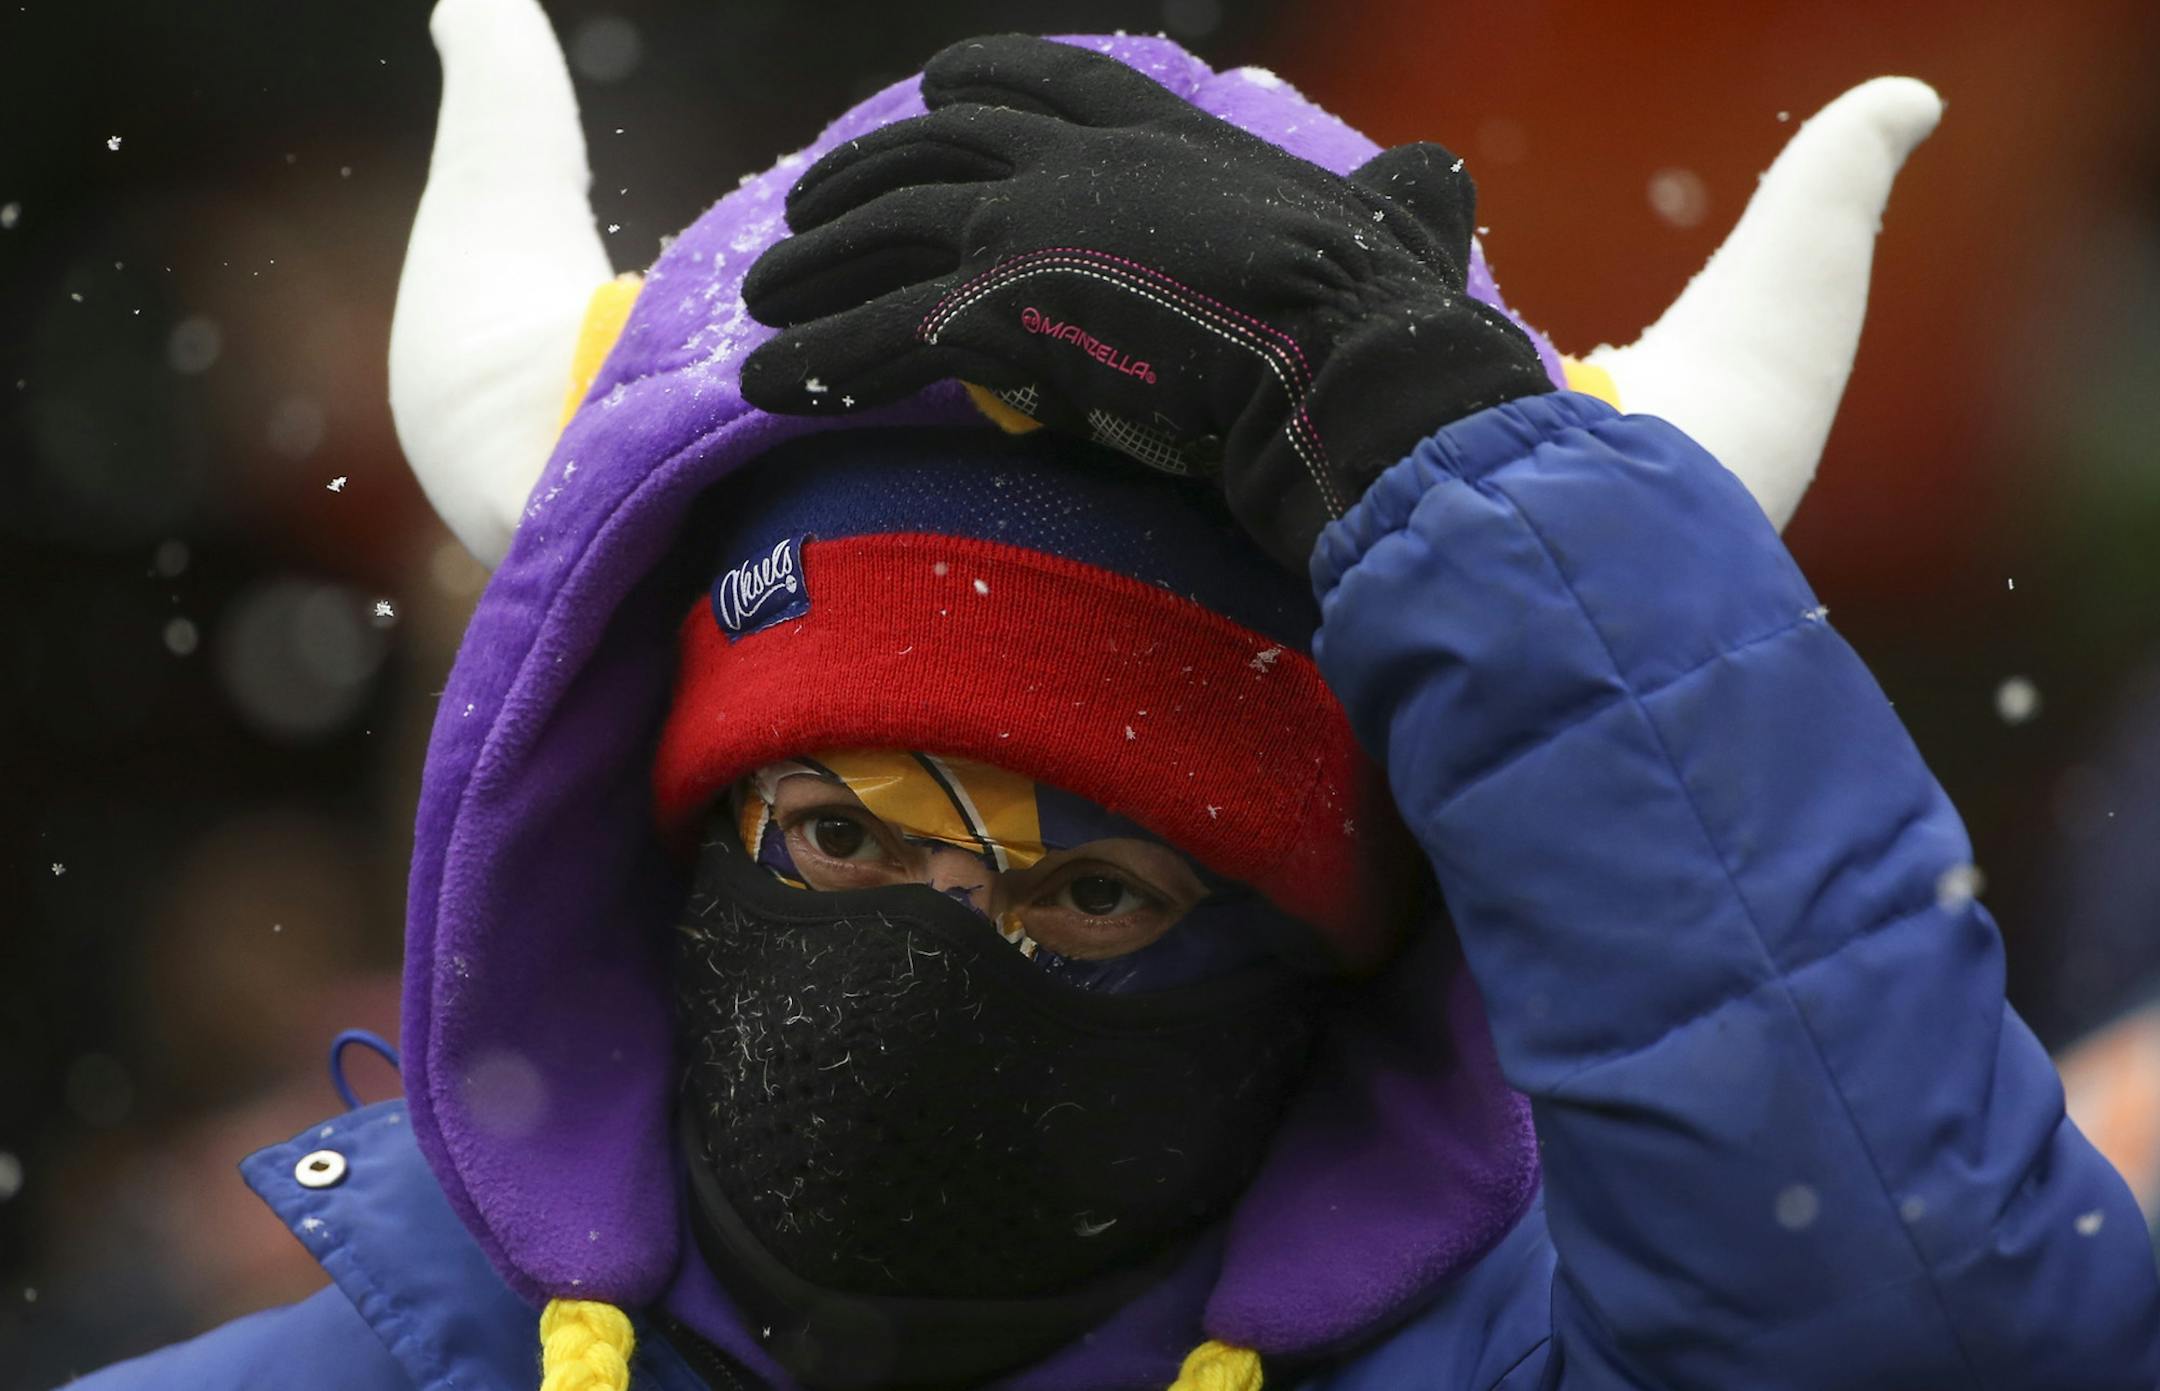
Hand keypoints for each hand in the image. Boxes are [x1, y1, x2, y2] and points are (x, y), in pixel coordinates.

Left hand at [741, 34, 1549, 570]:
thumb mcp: (1401, 223)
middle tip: (806, 206)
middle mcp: (1074, 162)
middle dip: (861, 177)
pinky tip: (763, 389)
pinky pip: (877, 339)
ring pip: (882, 232)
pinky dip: (816, 364)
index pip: (1045, 82)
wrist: (1343, 355)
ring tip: (760, 297)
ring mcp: (1024, 226)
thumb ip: (1403, 197)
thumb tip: (1442, 178)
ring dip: (813, 267)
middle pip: (932, 149)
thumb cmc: (1382, 302)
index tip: (933, 92)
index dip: (980, 85)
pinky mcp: (992, 309)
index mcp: (1161, 134)